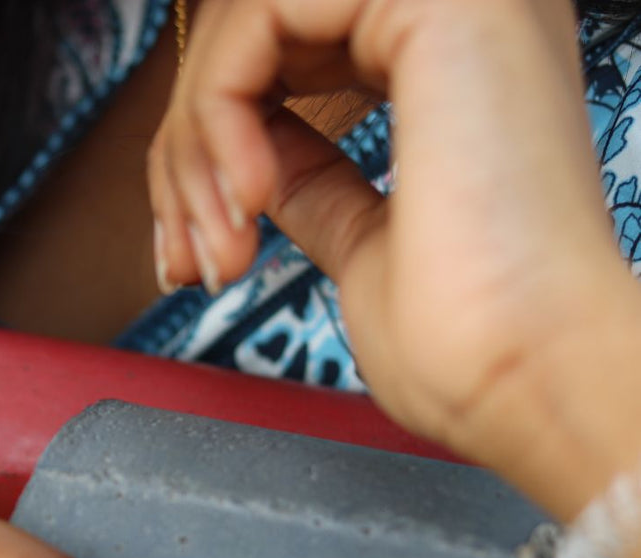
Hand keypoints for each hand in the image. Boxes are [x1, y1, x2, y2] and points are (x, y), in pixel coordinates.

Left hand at [149, 0, 635, 454]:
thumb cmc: (470, 340)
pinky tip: (247, 198)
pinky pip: (256, 20)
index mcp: (453, 60)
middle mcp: (457, 13)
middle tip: (185, 259)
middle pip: (249, 44)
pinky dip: (215, 117)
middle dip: (183, 161)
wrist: (524, 371)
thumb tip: (248, 150)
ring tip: (219, 245)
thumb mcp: (359, 238)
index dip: (202, 155)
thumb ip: (307, 177)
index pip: (281, 62)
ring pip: (241, 28)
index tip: (187, 254)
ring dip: (192, 152)